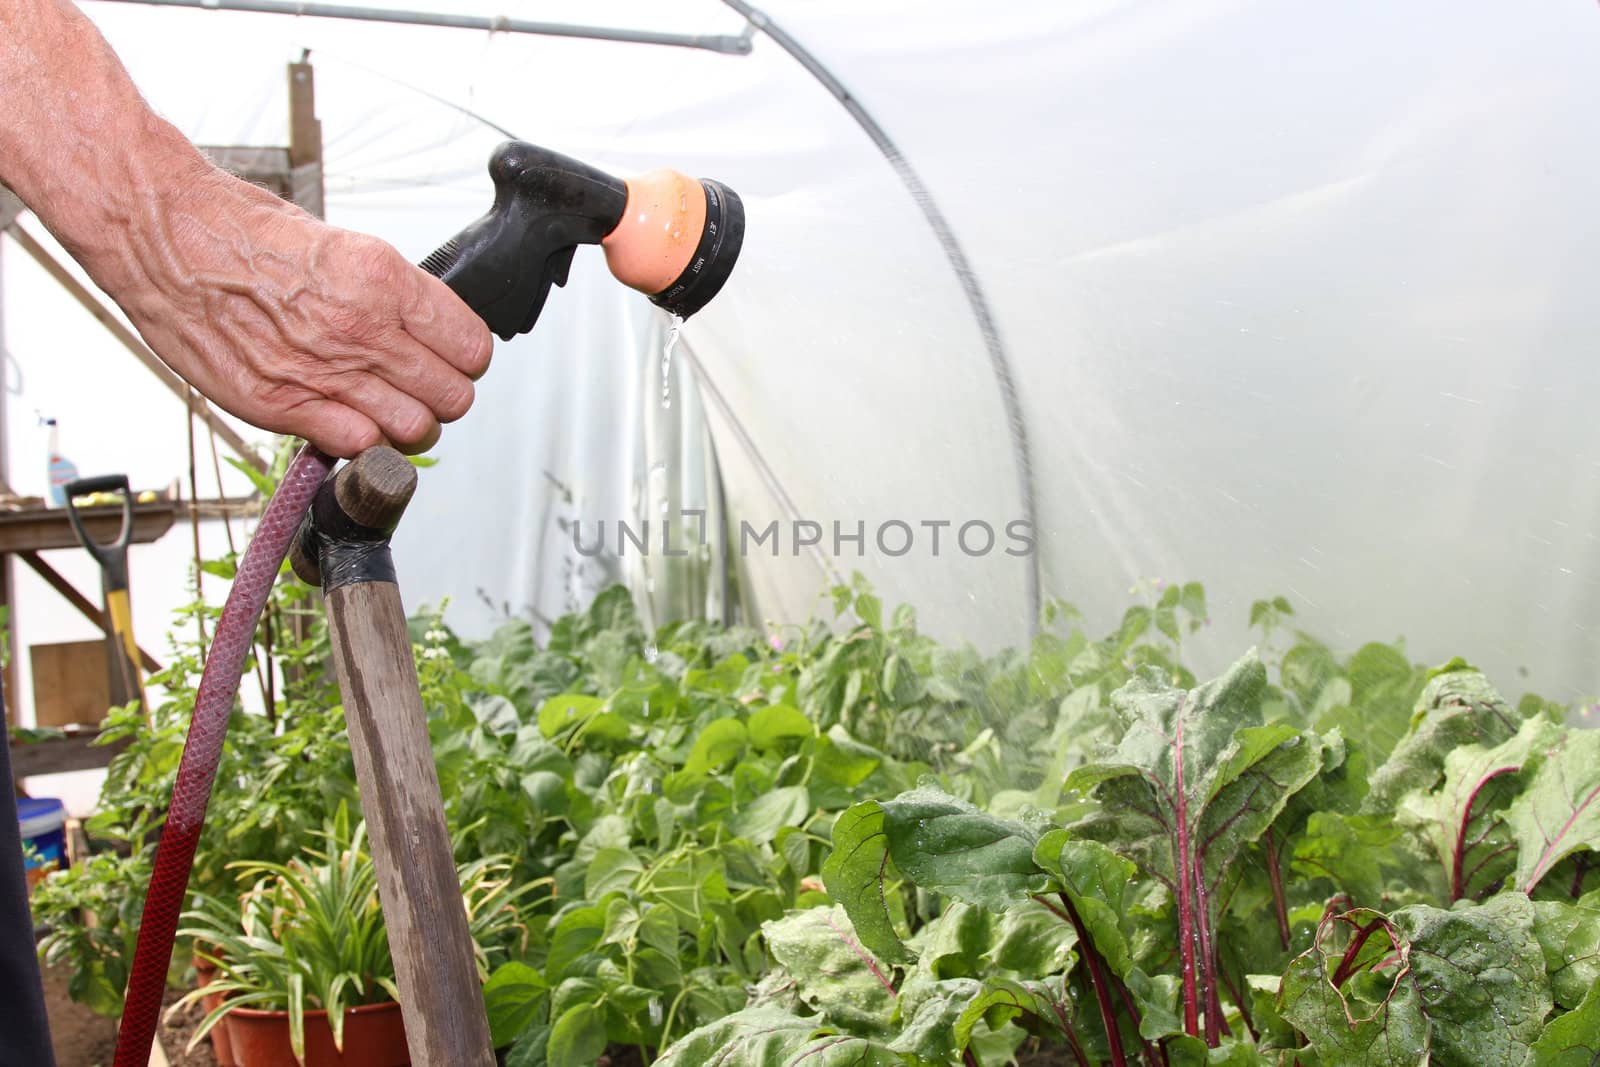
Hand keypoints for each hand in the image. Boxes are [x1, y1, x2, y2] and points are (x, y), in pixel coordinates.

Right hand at [109, 166, 491, 456]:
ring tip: (385, 407)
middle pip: (451, 397)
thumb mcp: (341, 245)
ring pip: (413, 430)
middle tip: (419, 386)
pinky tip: (345, 418)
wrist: (164, 234)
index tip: (451, 358)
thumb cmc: (242, 231)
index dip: (465, 358)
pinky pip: (355, 445)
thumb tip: (427, 330)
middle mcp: (361, 329)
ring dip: (407, 425)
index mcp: (384, 280)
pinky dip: (360, 440)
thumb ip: (390, 296)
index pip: (470, 347)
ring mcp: (322, 372)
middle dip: (443, 396)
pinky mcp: (280, 404)